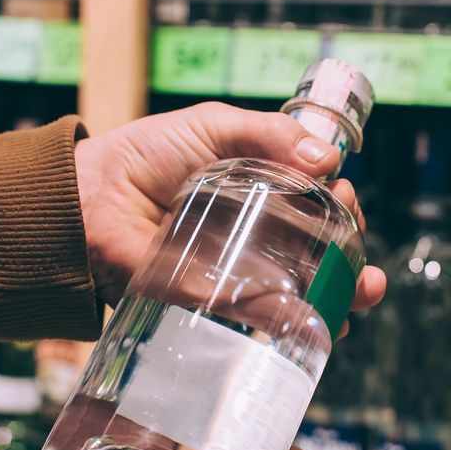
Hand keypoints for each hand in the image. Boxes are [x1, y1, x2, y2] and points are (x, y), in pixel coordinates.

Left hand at [74, 102, 386, 312]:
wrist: (88, 196)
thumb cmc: (144, 155)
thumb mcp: (213, 126)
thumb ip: (268, 134)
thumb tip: (328, 158)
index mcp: (260, 193)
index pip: (317, 205)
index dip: (342, 206)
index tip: (346, 198)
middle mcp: (254, 238)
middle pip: (320, 255)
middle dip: (354, 260)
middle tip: (362, 256)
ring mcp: (236, 275)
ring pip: (301, 293)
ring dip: (342, 296)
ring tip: (361, 291)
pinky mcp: (211, 305)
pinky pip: (259, 318)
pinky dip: (295, 323)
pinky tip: (322, 321)